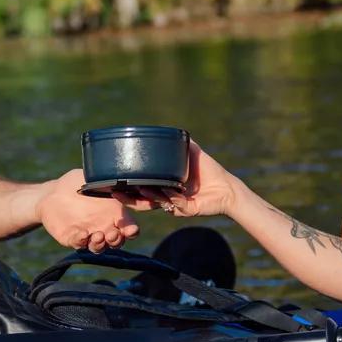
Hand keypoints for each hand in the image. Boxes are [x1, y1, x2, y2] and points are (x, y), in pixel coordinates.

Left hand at [39, 169, 139, 251]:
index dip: (132, 231)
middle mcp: (103, 227)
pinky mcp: (72, 238)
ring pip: (99, 247)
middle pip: (116, 242)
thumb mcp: (96, 180)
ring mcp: (88, 235)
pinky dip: (81, 241)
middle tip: (114, 233)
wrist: (53, 193)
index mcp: (114, 214)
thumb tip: (128, 181)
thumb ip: (111, 183)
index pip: (128, 228)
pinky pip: (78, 243)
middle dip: (117, 240)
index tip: (131, 229)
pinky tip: (82, 234)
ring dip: (101, 244)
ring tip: (98, 236)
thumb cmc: (77, 184)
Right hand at [119, 141, 241, 219]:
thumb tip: (168, 130)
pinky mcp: (187, 210)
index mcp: (164, 188)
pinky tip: (167, 189)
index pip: (141, 191)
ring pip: (157, 203)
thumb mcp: (192, 154)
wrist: (228, 187)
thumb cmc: (209, 172)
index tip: (114, 184)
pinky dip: (171, 196)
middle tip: (117, 191)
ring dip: (148, 196)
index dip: (128, 189)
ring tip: (140, 186)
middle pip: (143, 202)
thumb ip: (181, 143)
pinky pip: (176, 204)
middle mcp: (167, 199)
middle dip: (129, 198)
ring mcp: (176, 206)